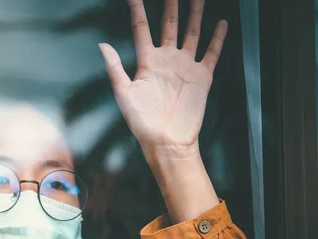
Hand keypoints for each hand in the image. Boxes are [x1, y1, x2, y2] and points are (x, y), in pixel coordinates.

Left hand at [100, 0, 227, 155]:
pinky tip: (221, 23)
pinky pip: (211, 53)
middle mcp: (167, 60)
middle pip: (170, 25)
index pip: (142, 29)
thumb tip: (102, 45)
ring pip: (192, 33)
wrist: (166, 141)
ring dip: (196, 14)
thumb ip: (115, 68)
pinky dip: (218, 38)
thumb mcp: (123, 94)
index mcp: (147, 62)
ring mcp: (185, 66)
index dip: (138, 10)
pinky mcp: (202, 77)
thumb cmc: (142, 122)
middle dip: (172, 5)